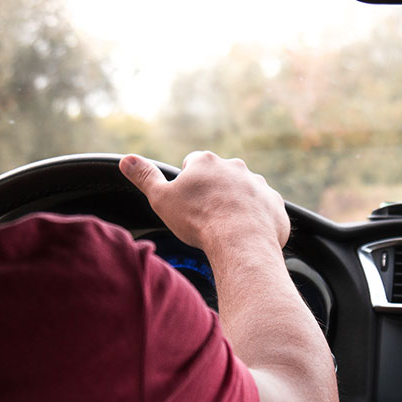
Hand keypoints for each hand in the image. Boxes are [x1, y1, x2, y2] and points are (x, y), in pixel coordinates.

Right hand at [119, 152, 289, 253]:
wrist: (240, 242)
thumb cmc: (198, 221)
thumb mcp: (161, 199)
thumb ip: (145, 177)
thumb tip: (126, 160)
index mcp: (206, 162)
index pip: (192, 163)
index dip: (187, 183)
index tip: (187, 201)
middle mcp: (235, 167)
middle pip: (220, 176)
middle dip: (214, 192)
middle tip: (206, 217)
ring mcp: (258, 185)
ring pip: (244, 192)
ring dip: (236, 205)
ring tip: (227, 229)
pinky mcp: (275, 204)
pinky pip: (264, 210)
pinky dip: (257, 220)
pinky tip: (246, 235)